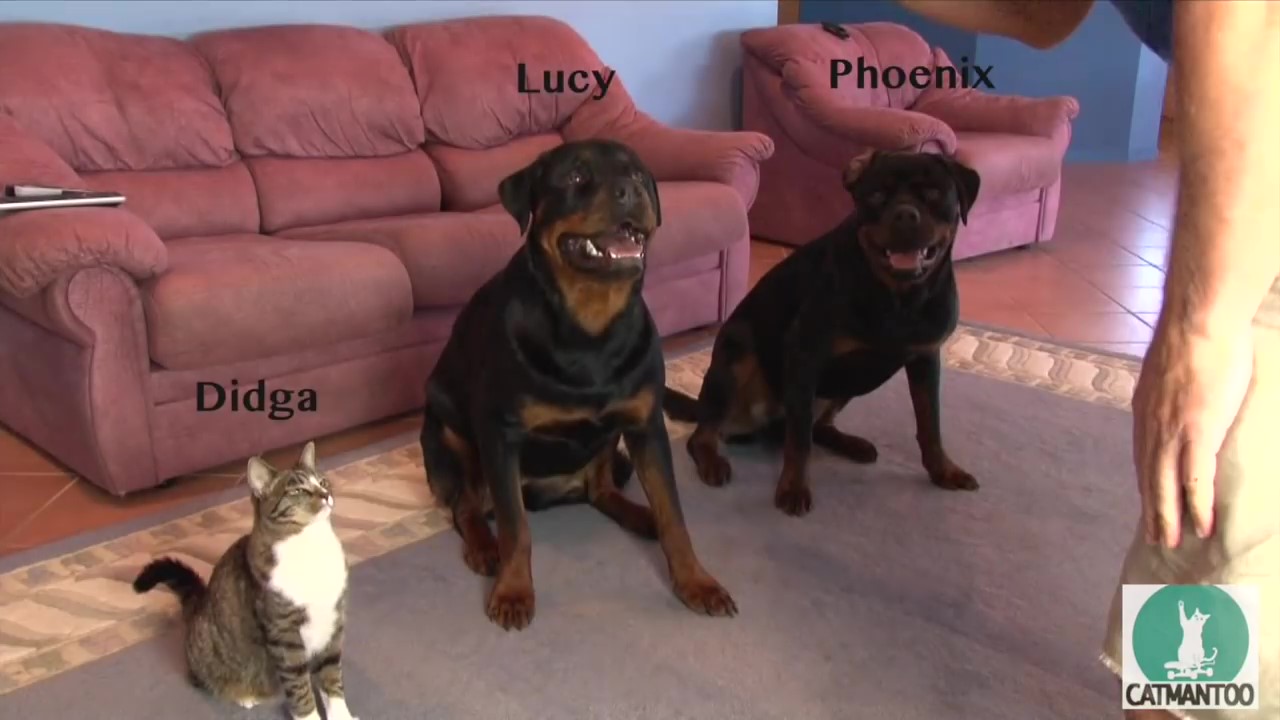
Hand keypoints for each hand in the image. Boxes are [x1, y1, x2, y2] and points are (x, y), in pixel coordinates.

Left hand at [1132, 320, 1253, 547]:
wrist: (1198, 321)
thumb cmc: (1194, 336)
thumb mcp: (1173, 367)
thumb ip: (1172, 387)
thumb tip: (1180, 392)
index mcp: (1145, 411)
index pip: (1143, 456)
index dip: (1146, 482)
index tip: (1148, 502)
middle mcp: (1152, 426)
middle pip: (1149, 477)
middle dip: (1151, 510)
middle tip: (1156, 538)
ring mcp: (1174, 432)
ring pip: (1166, 486)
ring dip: (1169, 517)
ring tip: (1172, 542)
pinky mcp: (1198, 433)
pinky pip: (1195, 479)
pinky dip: (1197, 506)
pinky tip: (1201, 526)